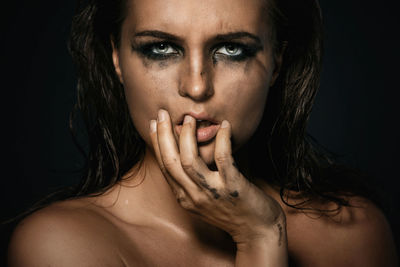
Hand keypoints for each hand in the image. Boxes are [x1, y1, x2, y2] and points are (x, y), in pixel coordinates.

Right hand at [149, 109, 284, 243]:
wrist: (257, 232)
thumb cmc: (232, 211)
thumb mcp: (204, 199)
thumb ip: (191, 180)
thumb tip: (184, 152)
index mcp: (184, 198)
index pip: (164, 166)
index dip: (157, 143)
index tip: (156, 123)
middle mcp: (194, 196)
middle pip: (171, 162)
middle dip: (163, 135)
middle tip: (163, 113)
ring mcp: (213, 193)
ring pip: (189, 161)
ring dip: (187, 137)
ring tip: (190, 119)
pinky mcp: (233, 188)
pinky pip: (224, 159)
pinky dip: (222, 140)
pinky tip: (224, 126)